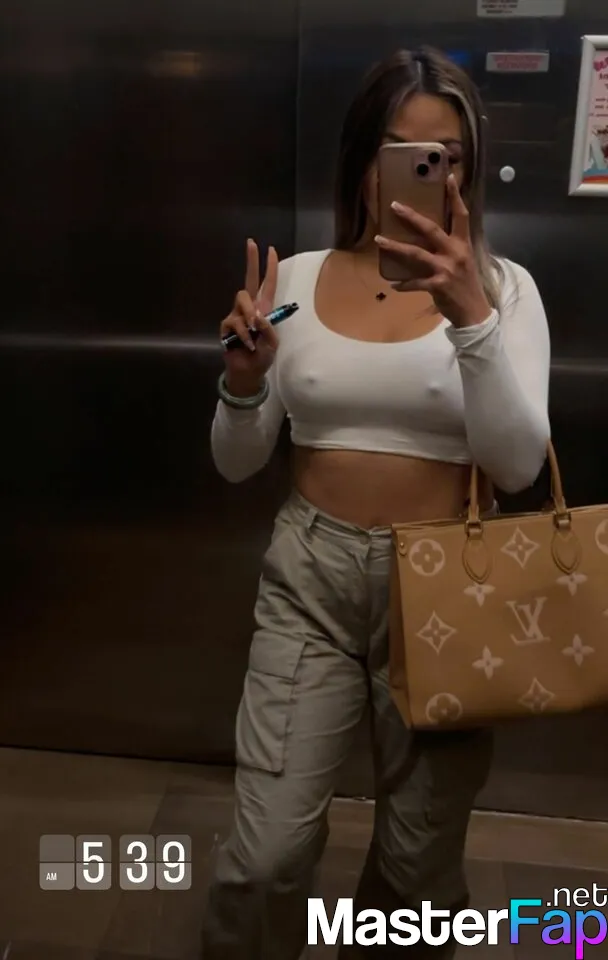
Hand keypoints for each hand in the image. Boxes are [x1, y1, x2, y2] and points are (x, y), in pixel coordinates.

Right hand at [221, 239, 278, 395]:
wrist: (248, 373)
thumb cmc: (262, 357)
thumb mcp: (273, 344)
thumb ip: (269, 329)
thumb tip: (259, 316)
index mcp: (264, 310)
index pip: (267, 285)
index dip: (269, 268)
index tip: (271, 249)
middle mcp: (250, 308)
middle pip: (249, 280)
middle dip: (251, 261)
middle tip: (252, 242)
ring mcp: (237, 315)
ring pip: (242, 301)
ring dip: (250, 315)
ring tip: (254, 333)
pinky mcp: (227, 326)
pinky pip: (236, 322)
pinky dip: (244, 334)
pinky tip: (247, 344)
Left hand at [374, 175, 491, 327]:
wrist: (474, 312)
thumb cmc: (466, 285)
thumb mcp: (464, 261)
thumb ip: (450, 248)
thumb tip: (429, 237)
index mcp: (463, 244)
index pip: (461, 215)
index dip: (455, 196)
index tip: (448, 177)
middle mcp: (455, 253)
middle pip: (430, 229)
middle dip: (411, 217)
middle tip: (394, 205)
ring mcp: (446, 269)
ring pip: (415, 253)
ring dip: (394, 246)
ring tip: (378, 240)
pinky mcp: (437, 285)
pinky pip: (414, 282)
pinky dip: (403, 284)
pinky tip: (393, 284)